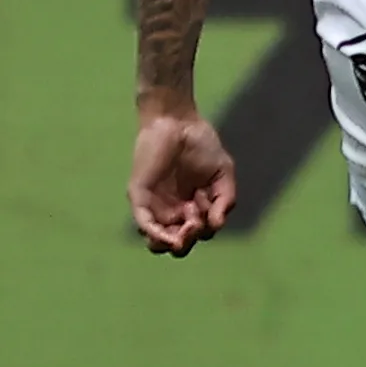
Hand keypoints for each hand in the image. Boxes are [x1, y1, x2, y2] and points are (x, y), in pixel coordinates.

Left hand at [130, 111, 239, 255]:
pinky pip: (144, 224)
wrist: (178, 122)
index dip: (207, 227)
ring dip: (173, 243)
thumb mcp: (223, 175)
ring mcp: (155, 205)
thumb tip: (217, 226)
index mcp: (193, 207)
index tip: (209, 203)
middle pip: (177, 243)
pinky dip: (156, 235)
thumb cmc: (201, 145)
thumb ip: (225, 201)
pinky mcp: (140, 197)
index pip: (199, 233)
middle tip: (196, 225)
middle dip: (188, 242)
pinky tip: (170, 236)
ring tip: (185, 229)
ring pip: (157, 241)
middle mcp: (172, 210)